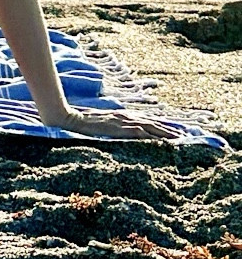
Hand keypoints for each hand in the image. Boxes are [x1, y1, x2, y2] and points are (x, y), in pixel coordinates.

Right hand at [44, 106, 177, 141]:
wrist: (71, 119)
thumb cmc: (84, 124)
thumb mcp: (102, 125)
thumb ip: (113, 128)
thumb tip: (123, 135)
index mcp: (123, 116)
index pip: (147, 121)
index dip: (162, 126)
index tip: (176, 132)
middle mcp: (126, 117)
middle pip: (153, 123)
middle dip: (169, 130)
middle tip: (186, 137)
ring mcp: (123, 122)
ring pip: (150, 127)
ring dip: (165, 133)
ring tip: (180, 140)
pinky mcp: (119, 128)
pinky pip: (140, 133)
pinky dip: (152, 136)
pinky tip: (161, 141)